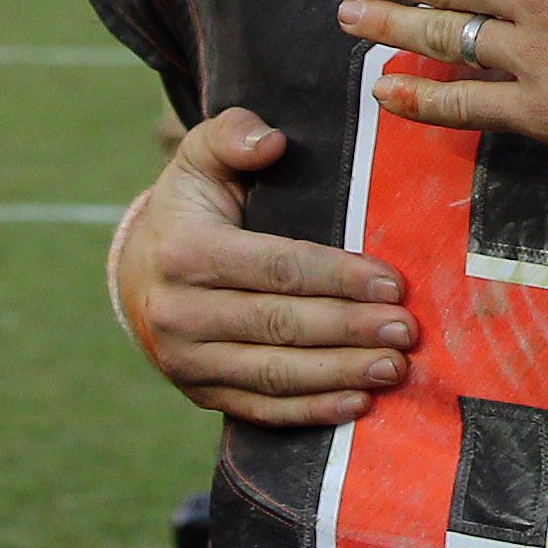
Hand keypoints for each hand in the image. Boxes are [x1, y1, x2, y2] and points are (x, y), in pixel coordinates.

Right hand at [118, 107, 419, 425]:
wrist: (138, 271)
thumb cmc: (194, 205)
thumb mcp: (201, 157)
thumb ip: (232, 135)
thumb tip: (270, 141)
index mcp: (186, 252)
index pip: (277, 268)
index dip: (338, 278)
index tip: (394, 283)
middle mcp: (179, 313)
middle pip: (281, 325)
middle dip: (351, 329)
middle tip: (408, 330)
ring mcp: (186, 361)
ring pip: (274, 373)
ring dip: (339, 374)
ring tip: (394, 368)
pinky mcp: (199, 393)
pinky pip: (260, 408)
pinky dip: (311, 411)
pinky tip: (358, 405)